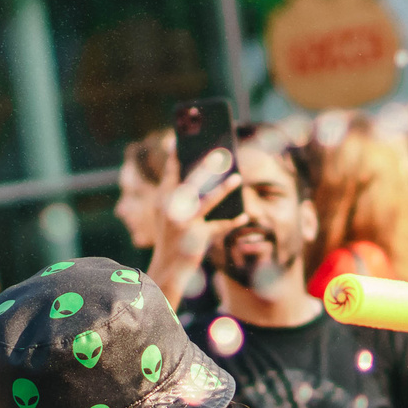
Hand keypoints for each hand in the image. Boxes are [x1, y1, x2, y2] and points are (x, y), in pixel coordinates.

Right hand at [155, 150, 242, 271]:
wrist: (166, 268)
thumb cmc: (172, 236)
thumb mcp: (171, 214)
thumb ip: (180, 195)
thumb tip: (204, 173)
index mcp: (163, 200)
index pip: (170, 173)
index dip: (176, 155)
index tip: (179, 139)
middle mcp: (171, 210)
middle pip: (191, 184)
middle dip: (206, 168)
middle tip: (220, 154)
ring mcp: (183, 224)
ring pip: (207, 202)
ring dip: (224, 189)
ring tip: (238, 178)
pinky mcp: (196, 238)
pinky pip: (218, 227)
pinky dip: (232, 222)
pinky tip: (244, 216)